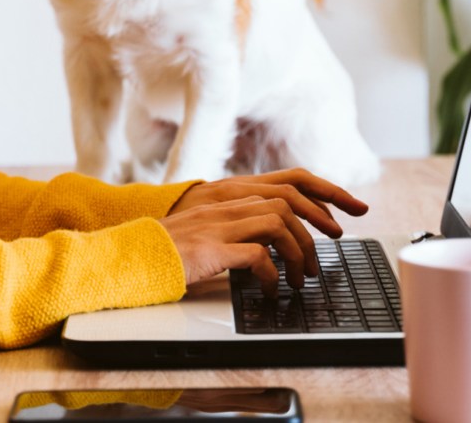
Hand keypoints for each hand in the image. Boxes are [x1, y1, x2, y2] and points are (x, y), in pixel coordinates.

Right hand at [160, 169, 367, 294]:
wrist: (128, 256)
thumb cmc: (165, 249)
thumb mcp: (205, 228)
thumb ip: (234, 225)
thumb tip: (270, 241)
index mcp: (226, 196)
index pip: (285, 182)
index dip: (320, 195)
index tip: (341, 214)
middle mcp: (224, 203)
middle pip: (288, 199)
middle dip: (319, 220)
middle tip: (335, 243)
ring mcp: (216, 225)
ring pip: (277, 223)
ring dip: (298, 252)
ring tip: (301, 277)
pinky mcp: (210, 249)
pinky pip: (257, 255)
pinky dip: (272, 274)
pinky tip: (270, 289)